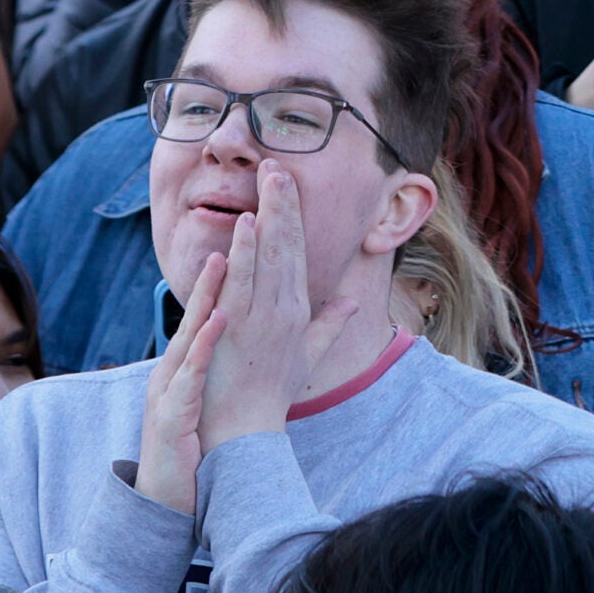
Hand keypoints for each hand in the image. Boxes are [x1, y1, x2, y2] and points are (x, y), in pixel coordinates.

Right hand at [134, 255, 226, 513]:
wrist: (166, 498)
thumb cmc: (192, 450)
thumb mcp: (208, 403)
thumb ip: (219, 370)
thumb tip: (233, 344)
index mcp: (187, 369)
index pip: (208, 316)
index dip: (225, 281)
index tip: (248, 245)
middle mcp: (174, 371)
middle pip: (195, 313)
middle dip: (214, 272)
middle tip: (237, 229)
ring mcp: (169, 390)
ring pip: (188, 335)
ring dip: (204, 298)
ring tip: (224, 259)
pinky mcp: (171, 413)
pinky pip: (189, 374)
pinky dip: (202, 347)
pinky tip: (216, 322)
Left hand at [193, 156, 363, 455]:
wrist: (246, 426)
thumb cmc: (272, 391)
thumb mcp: (308, 354)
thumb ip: (330, 324)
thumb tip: (353, 303)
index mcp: (299, 311)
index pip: (299, 254)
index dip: (294, 217)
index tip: (287, 185)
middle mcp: (285, 309)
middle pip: (287, 248)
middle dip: (283, 205)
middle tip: (277, 166)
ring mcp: (262, 317)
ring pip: (268, 258)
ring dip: (269, 219)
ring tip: (267, 184)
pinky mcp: (239, 327)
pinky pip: (244, 282)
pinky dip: (246, 252)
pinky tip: (248, 225)